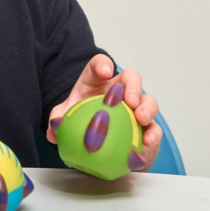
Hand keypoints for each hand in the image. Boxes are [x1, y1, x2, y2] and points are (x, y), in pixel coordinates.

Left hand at [45, 54, 161, 171]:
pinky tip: (148, 139)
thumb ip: (58, 121)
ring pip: (148, 100)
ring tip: (142, 118)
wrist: (99, 145)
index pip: (99, 66)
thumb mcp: (68, 119)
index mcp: (98, 83)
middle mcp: (120, 91)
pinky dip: (153, 133)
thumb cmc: (84, 123)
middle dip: (133, 86)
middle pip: (131, 78)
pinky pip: (154, 127)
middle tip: (130, 100)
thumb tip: (54, 129)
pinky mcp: (146, 128)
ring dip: (147, 107)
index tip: (104, 72)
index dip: (103, 65)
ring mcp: (136, 109)